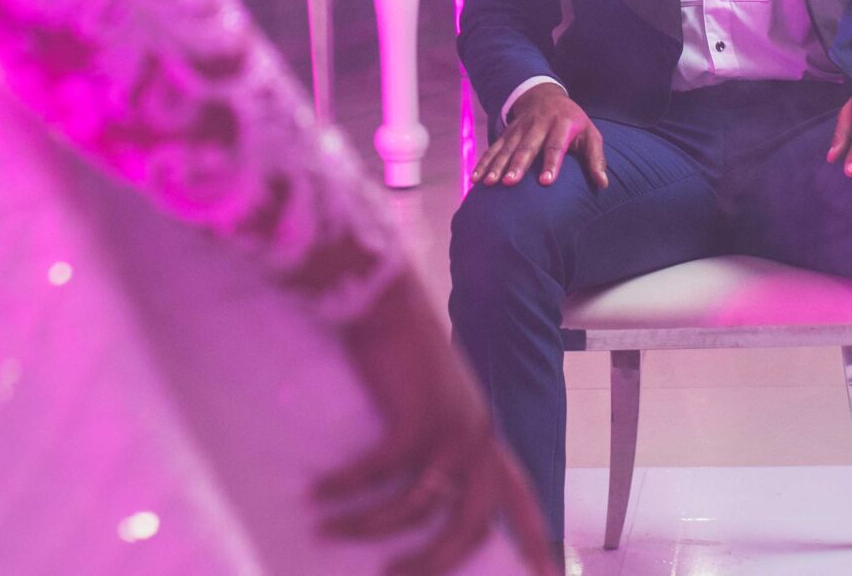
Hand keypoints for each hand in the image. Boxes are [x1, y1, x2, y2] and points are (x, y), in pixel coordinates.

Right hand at [320, 274, 555, 574]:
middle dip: (430, 564)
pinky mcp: (419, 419)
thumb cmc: (398, 355)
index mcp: (486, 440)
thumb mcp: (431, 408)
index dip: (535, 542)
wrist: (385, 302)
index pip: (521, 500)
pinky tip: (316, 494)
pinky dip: (344, 488)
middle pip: (468, 528)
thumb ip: (438, 450)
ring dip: (364, 526)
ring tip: (324, 531)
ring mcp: (452, 431)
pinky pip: (379, 474)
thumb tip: (421, 499)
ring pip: (414, 509)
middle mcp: (479, 440)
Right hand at [471, 84, 605, 189]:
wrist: (545, 95)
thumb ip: (596, 158)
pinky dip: (484, 162)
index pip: (555, 146)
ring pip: (507, 148)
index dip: (551, 163)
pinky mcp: (507, 133)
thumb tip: (603, 184)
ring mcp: (520, 128)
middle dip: (517, 165)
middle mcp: (538, 125)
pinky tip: (475, 178)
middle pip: (527, 147)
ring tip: (489, 183)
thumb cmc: (573, 122)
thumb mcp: (590, 134)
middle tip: (509, 183)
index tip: (546, 182)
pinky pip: (494, 148)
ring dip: (496, 165)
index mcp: (561, 125)